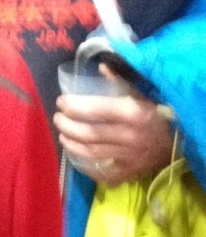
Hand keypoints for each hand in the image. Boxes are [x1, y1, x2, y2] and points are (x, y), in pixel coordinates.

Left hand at [53, 65, 173, 184]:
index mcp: (132, 113)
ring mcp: (128, 156)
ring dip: (70, 142)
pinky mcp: (128, 171)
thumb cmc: (158, 114)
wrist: (178, 142)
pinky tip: (75, 151)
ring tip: (62, 133)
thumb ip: (121, 81)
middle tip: (58, 118)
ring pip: (90, 151)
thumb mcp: (143, 94)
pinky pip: (100, 169)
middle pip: (87, 133)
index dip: (72, 106)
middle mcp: (128, 136)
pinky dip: (84, 161)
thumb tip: (100, 66)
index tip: (61, 102)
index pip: (93, 110)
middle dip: (66, 125)